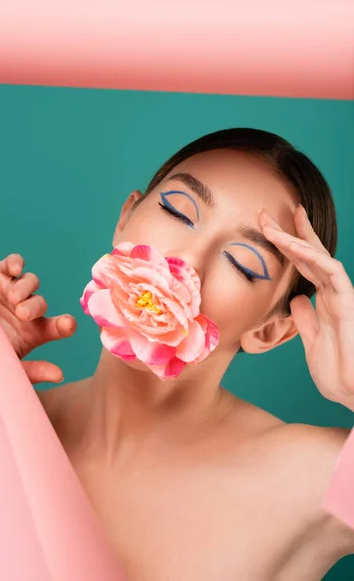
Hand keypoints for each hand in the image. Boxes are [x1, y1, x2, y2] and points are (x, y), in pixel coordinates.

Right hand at [0, 254, 76, 383]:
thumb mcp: (8, 364)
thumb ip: (33, 371)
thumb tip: (60, 375)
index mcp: (35, 331)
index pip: (57, 327)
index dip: (65, 324)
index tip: (67, 325)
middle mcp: (28, 309)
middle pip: (40, 303)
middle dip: (34, 306)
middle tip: (22, 313)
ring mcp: (14, 290)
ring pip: (30, 282)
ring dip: (25, 288)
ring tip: (13, 297)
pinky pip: (13, 264)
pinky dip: (16, 262)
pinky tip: (15, 269)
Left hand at [259, 205, 353, 409]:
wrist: (353, 394)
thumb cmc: (337, 372)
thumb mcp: (311, 341)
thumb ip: (305, 319)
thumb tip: (296, 299)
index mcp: (324, 301)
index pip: (304, 266)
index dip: (287, 246)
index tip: (267, 228)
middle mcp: (334, 294)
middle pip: (311, 254)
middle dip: (289, 232)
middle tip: (264, 214)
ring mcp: (343, 297)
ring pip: (320, 258)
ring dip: (296, 240)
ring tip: (272, 228)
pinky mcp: (349, 304)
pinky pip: (333, 273)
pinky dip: (315, 258)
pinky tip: (296, 247)